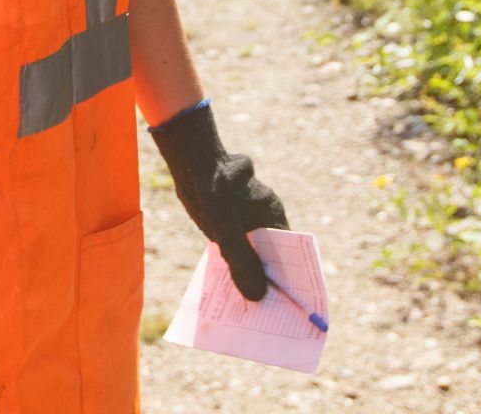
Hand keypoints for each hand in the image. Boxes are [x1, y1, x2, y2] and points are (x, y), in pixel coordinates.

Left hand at [148, 102, 290, 300]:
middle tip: (262, 319)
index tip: (289, 310)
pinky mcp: (231, 225)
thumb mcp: (223, 227)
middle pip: (271, 259)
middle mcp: (264, 220)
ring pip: (252, 257)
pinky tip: (223, 288)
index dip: (289, 282)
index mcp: (272, 216)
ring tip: (243, 311)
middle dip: (266, 285)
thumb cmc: (212, 187)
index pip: (289, 256)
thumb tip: (257, 296)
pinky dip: (232, 268)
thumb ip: (240, 259)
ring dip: (247, 279)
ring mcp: (247, 223)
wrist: (191, 162)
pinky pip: (236, 252)